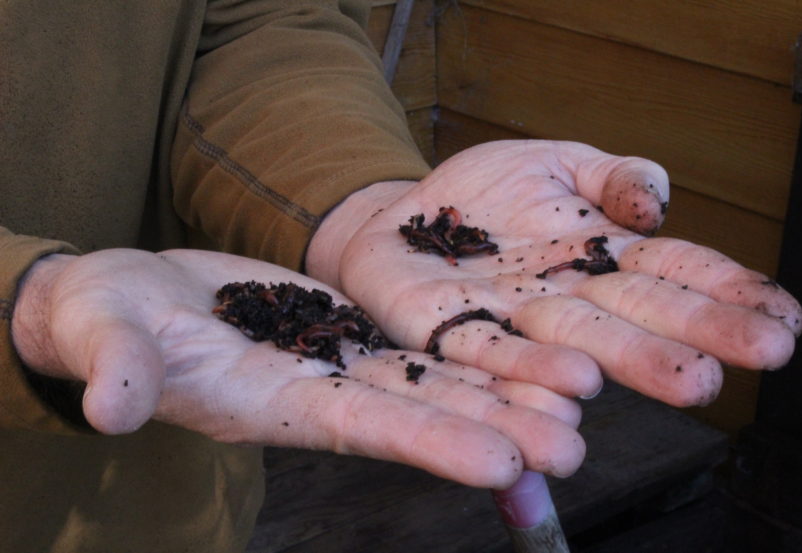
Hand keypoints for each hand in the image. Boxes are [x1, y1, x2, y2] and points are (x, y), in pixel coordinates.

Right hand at [11, 248, 583, 487]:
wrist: (135, 297)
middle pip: (420, 412)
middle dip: (496, 427)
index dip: (428, 445)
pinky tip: (528, 341)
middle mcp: (322, 390)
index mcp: (271, 402)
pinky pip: (421, 336)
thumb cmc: (110, 321)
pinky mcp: (350, 326)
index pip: (360, 428)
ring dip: (505, 387)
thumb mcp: (104, 337)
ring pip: (436, 376)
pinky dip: (474, 343)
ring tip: (580, 396)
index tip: (500, 463)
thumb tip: (106, 407)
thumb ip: (118, 369)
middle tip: (574, 442)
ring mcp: (342, 360)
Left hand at [308, 140, 801, 406]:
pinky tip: (569, 390)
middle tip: (752, 359)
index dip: (727, 295)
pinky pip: (486, 353)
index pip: (672, 273)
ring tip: (687, 381)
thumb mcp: (554, 162)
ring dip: (628, 364)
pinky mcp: (446, 332)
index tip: (785, 321)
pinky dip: (526, 374)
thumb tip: (655, 204)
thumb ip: (612, 177)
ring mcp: (508, 320)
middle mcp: (564, 298)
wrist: (399, 217)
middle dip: (690, 337)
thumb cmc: (485, 194)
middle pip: (633, 316)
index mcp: (599, 256)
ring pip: (572, 344)